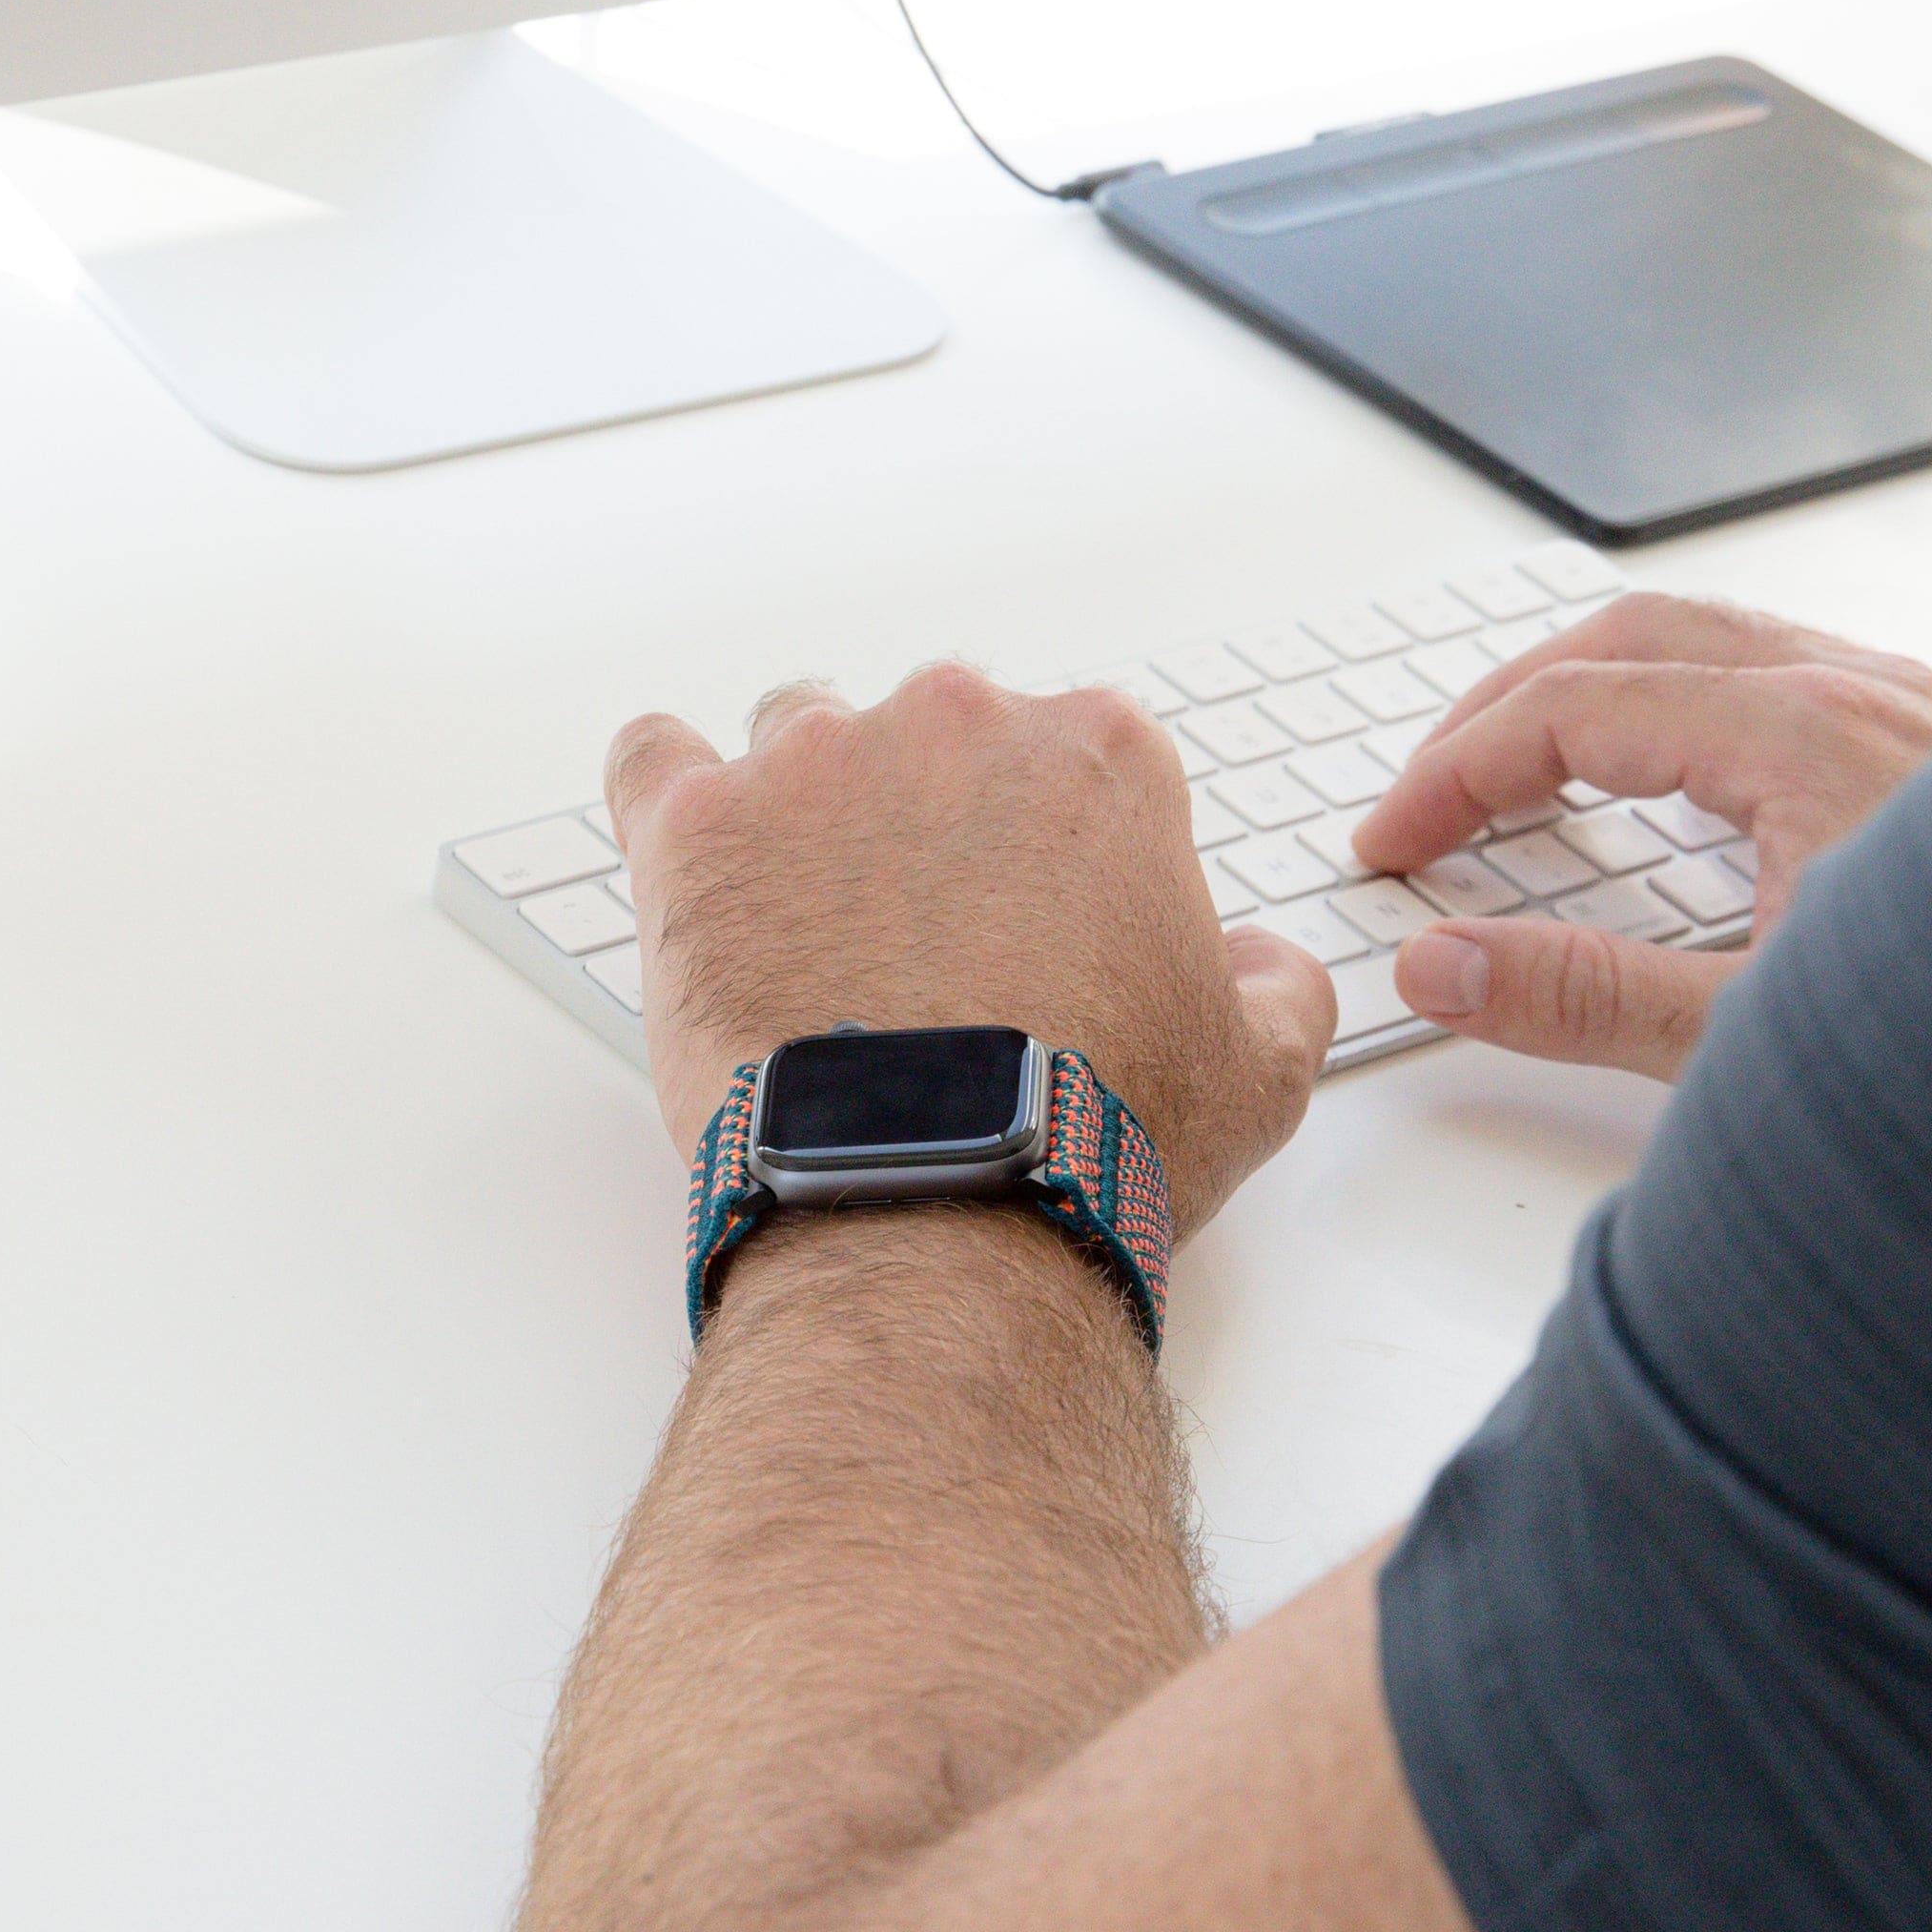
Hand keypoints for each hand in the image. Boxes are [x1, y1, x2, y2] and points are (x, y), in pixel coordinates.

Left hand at [605, 667, 1337, 1236]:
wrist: (939, 1207)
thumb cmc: (1090, 1139)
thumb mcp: (1259, 1074)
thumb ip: (1277, 987)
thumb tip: (1257, 962)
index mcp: (1099, 754)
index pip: (1063, 756)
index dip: (1044, 848)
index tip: (1027, 927)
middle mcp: (959, 724)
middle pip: (931, 737)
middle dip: (926, 823)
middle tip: (921, 947)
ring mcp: (817, 763)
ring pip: (797, 738)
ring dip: (804, 811)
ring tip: (805, 931)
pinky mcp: (700, 825)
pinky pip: (654, 759)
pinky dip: (670, 801)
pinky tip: (691, 865)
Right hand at [1348, 594, 1931, 1081]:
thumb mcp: (1761, 1044)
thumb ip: (1584, 999)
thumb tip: (1442, 962)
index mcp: (1803, 736)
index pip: (1571, 707)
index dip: (1456, 773)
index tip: (1395, 847)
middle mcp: (1865, 692)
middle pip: (1630, 638)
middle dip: (1505, 709)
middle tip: (1430, 797)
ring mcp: (1919, 708)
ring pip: (1716, 642)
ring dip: (1598, 694)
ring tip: (1528, 779)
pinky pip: (1786, 676)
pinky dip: (1686, 707)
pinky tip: (1681, 792)